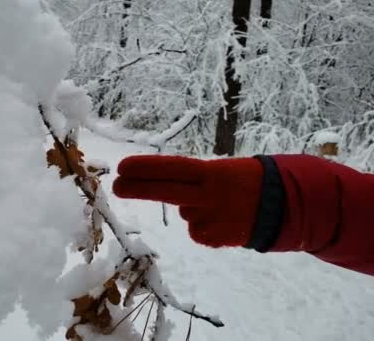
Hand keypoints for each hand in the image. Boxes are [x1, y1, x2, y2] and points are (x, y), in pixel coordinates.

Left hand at [113, 155, 263, 247]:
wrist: (288, 206)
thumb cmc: (249, 182)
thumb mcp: (223, 170)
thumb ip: (195, 179)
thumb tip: (164, 188)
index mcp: (213, 173)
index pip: (174, 168)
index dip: (147, 168)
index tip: (122, 166)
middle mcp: (211, 195)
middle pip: (168, 192)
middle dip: (138, 188)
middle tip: (116, 185)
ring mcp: (214, 218)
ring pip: (186, 214)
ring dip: (195, 209)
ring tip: (224, 205)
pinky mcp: (218, 238)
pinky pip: (198, 231)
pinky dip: (206, 227)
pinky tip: (227, 221)